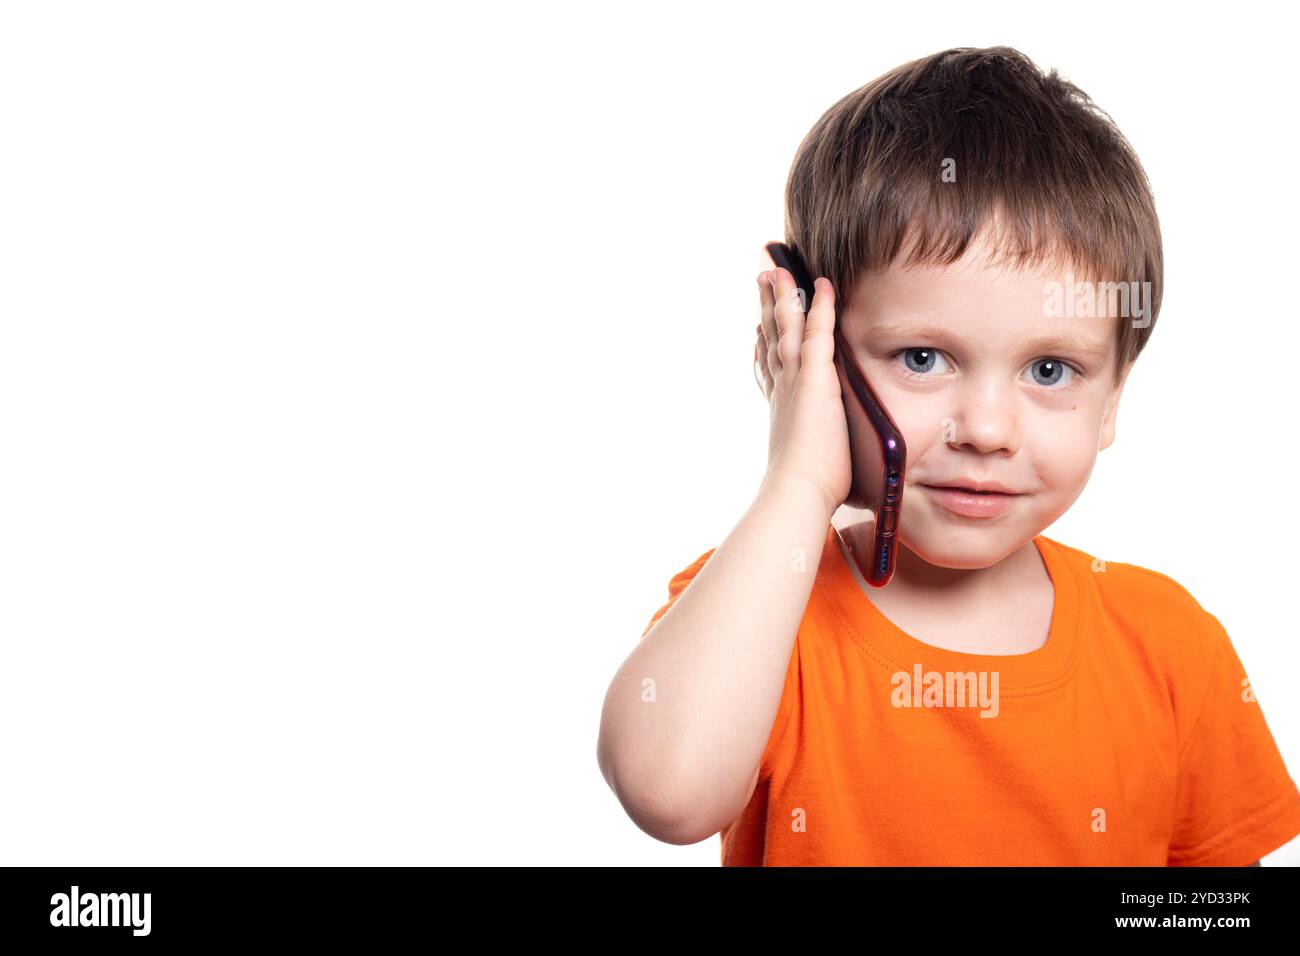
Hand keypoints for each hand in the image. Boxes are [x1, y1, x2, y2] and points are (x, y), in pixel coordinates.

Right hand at [753, 266, 851, 517]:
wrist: (796, 492)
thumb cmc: (807, 489)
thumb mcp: (807, 464)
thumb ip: (814, 457)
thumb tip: (824, 473)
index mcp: (780, 407)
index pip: (770, 366)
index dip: (763, 343)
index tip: (757, 326)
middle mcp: (782, 389)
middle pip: (771, 337)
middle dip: (766, 308)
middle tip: (761, 279)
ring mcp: (795, 381)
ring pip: (786, 328)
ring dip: (783, 296)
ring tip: (777, 270)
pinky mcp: (814, 379)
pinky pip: (816, 333)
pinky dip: (819, 307)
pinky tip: (822, 285)